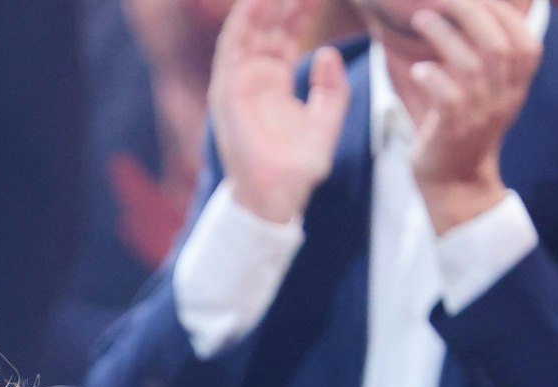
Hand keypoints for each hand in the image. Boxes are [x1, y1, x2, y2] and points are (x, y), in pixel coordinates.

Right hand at [208, 0, 350, 223]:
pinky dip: (242, 22)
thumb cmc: (298, 166)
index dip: (301, 8)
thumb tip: (328, 53)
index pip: (286, 34)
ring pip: (248, 30)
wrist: (278, 196)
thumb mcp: (326, 119)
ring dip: (260, 3)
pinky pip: (232, 48)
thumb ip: (330, 88)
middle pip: (267, 25)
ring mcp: (237, 83)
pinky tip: (254, 0)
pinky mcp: (227, 92)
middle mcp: (253, 78)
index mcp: (274, 83)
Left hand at [408, 0, 540, 231]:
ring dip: (443, 36)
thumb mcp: (487, 90)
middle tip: (440, 0)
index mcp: (516, 85)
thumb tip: (476, 10)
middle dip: (470, 13)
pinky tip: (419, 69)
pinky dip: (432, 76)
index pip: (525, 42)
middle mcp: (504, 98)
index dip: (503, 13)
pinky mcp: (453, 130)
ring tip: (421, 19)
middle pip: (499, 45)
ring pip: (471, 66)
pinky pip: (447, 96)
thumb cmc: (462, 126)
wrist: (454, 180)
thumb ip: (487, 56)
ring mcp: (480, 115)